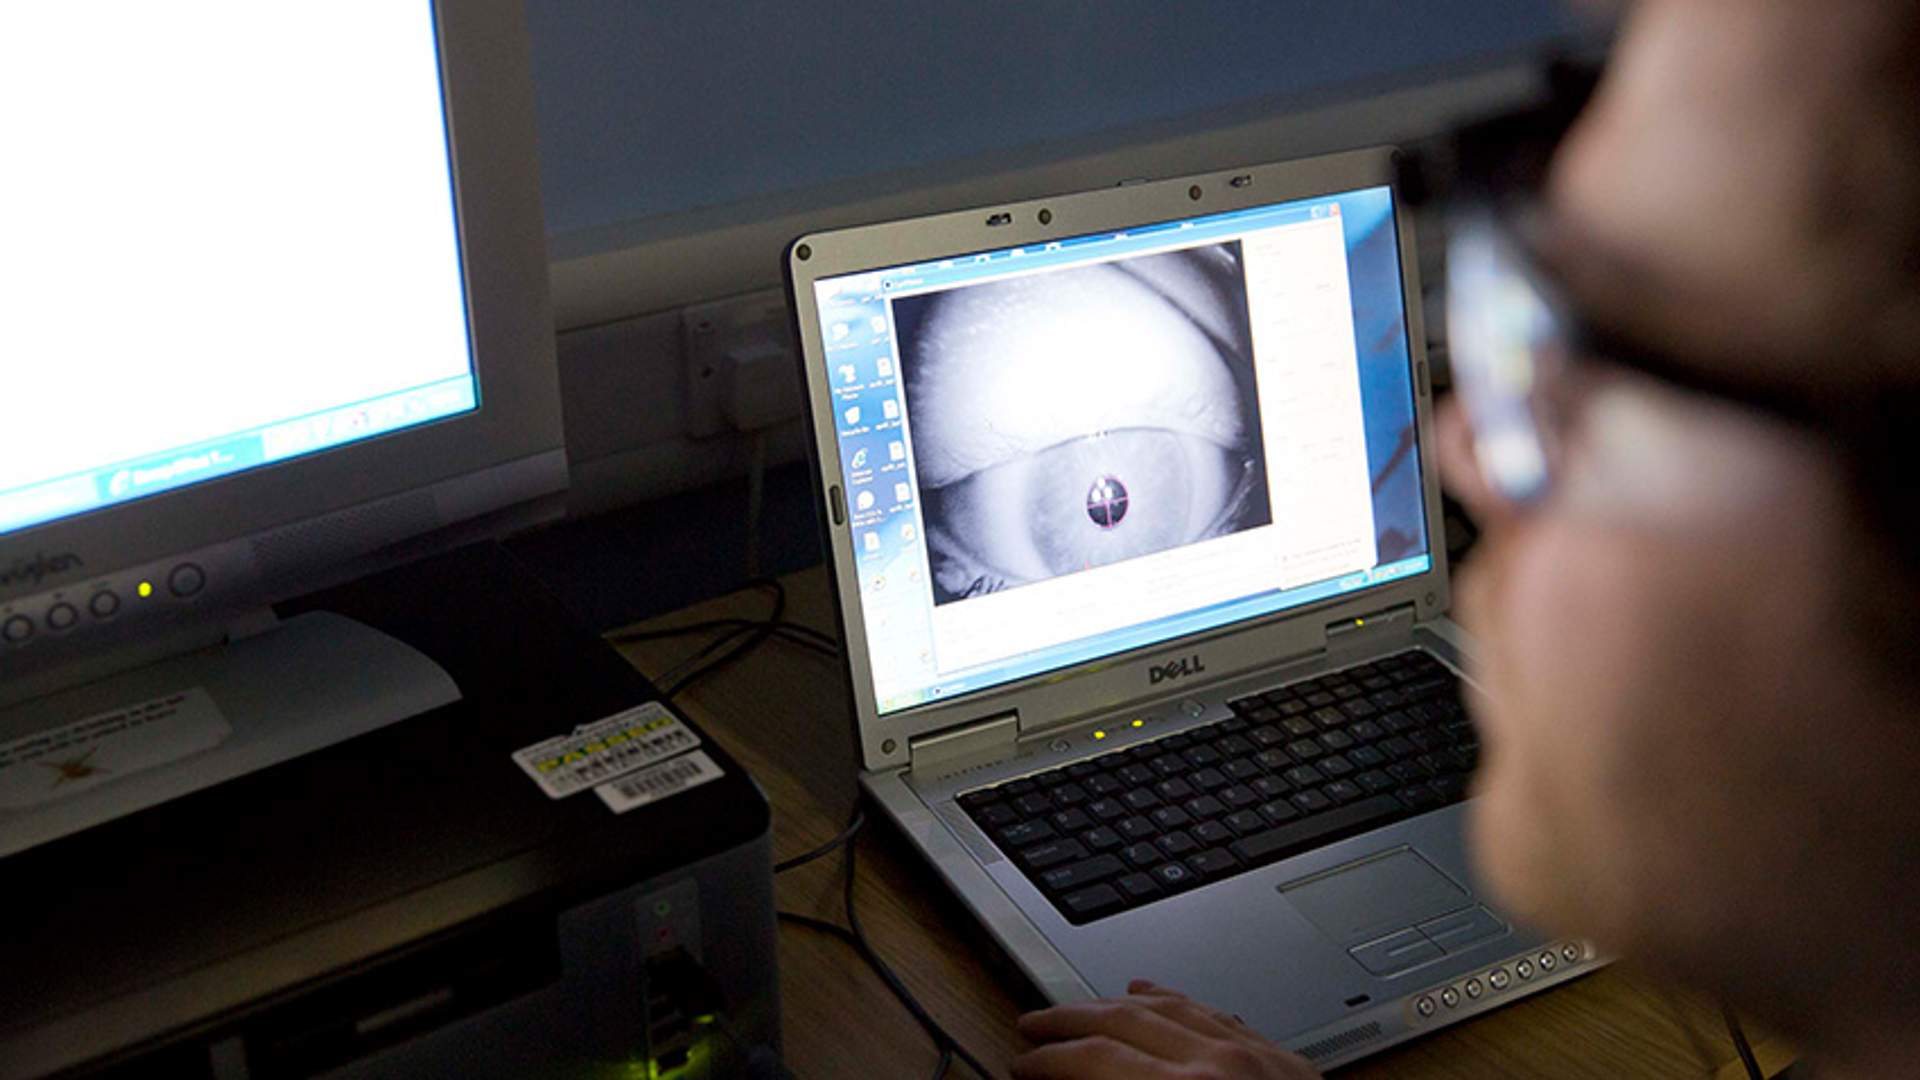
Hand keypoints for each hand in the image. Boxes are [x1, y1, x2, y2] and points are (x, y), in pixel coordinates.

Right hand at [1010, 980, 1321, 1079]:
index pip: (1096, 1060)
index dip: (1050, 1061)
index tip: (1023, 1066)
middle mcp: (1220, 1065)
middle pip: (1125, 1019)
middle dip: (1071, 1019)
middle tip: (1034, 1024)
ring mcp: (1256, 1057)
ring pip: (1170, 1007)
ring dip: (1117, 1003)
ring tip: (1082, 1007)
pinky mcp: (1283, 1063)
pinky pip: (1217, 1015)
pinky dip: (1176, 1002)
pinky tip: (1154, 996)